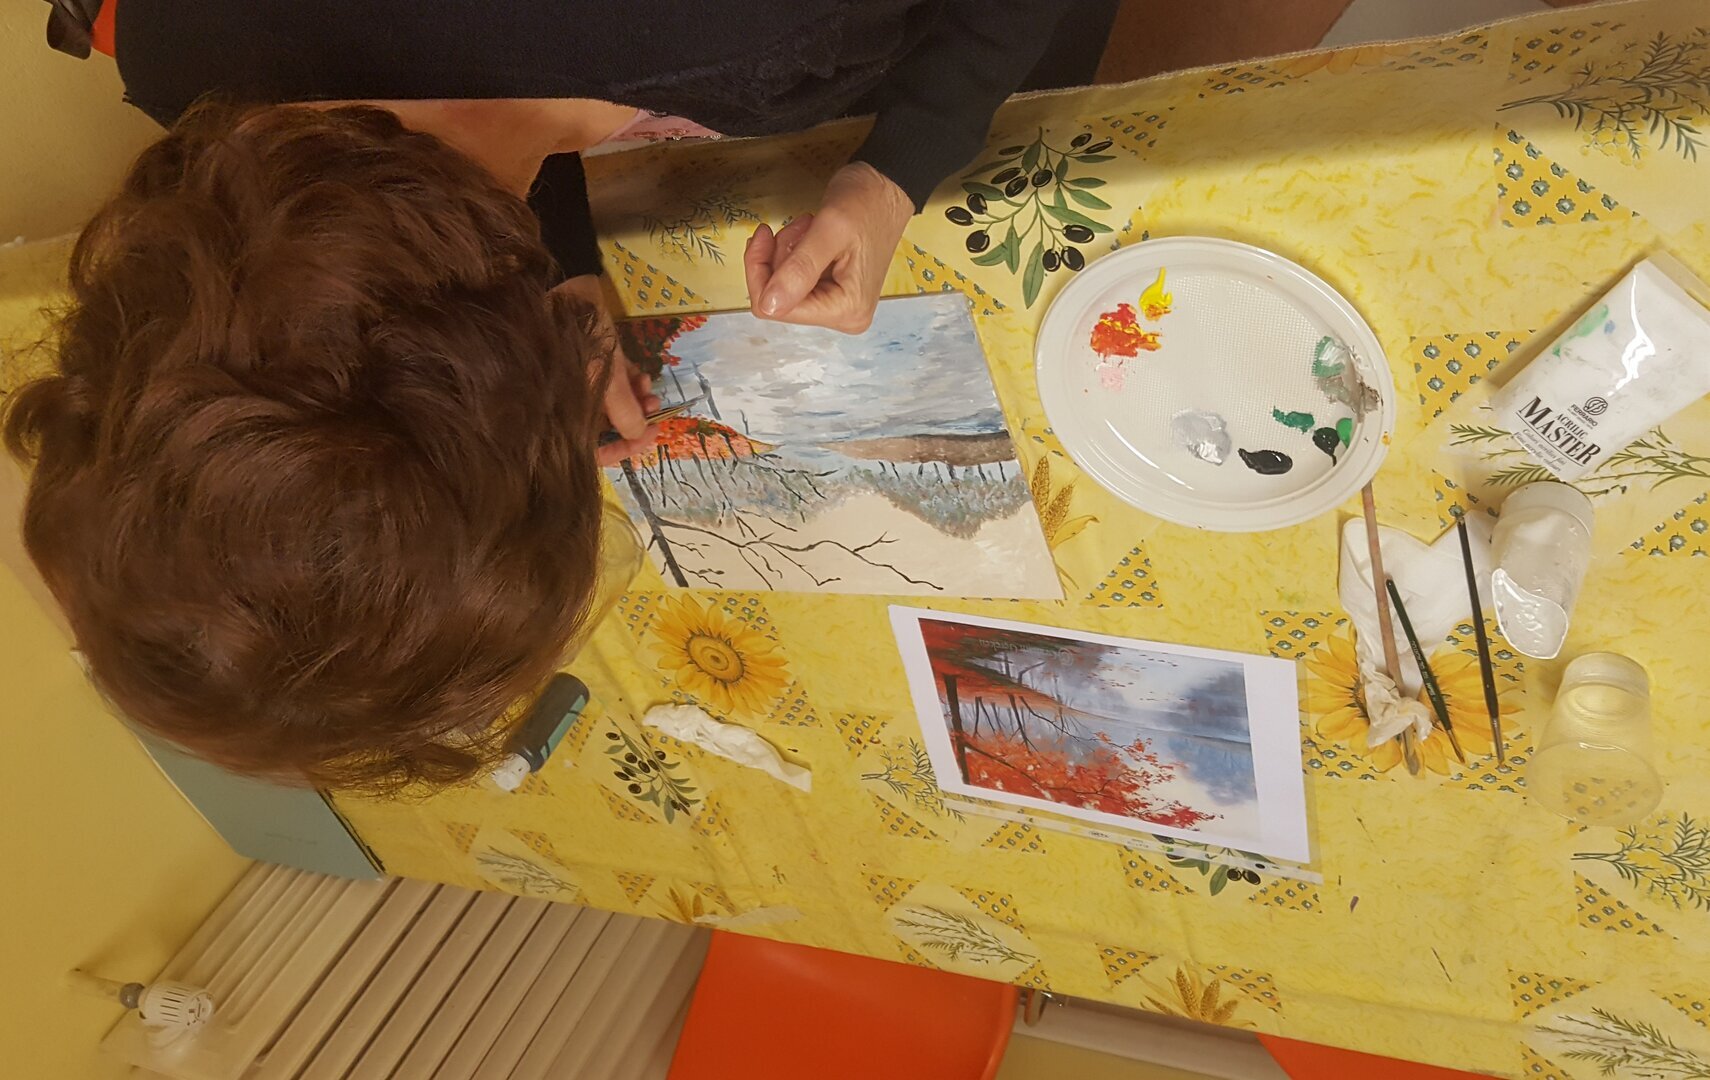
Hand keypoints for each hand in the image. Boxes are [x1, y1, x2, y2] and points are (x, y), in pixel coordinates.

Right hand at [554, 274, 660, 464]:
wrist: (570, 289)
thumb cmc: (583, 336)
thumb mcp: (607, 376)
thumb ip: (624, 411)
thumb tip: (639, 434)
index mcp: (564, 413)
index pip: (593, 451)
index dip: (623, 449)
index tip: (650, 436)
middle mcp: (571, 404)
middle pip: (607, 428)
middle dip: (636, 419)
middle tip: (656, 409)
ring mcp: (582, 384)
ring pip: (615, 405)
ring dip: (638, 400)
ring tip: (650, 388)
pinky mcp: (592, 366)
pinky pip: (614, 384)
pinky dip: (630, 382)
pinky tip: (643, 374)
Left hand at [743, 162, 912, 333]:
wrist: (887, 187)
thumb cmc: (866, 202)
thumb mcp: (830, 229)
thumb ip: (800, 268)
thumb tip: (770, 305)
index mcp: (846, 309)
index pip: (775, 307)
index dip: (759, 271)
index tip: (764, 234)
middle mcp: (844, 316)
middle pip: (777, 299)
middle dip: (776, 259)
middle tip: (797, 226)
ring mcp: (838, 305)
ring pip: (782, 287)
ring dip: (785, 252)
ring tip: (807, 226)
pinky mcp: (832, 291)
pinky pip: (794, 279)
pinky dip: (793, 253)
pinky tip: (809, 234)